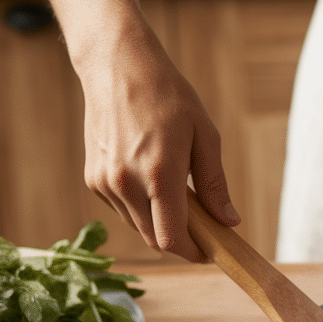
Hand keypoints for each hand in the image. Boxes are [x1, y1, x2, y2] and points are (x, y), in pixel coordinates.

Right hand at [77, 27, 238, 261]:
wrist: (117, 67)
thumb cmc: (168, 96)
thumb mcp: (205, 136)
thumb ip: (214, 184)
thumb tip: (229, 221)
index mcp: (158, 174)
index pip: (171, 238)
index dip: (193, 254)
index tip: (209, 251)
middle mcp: (126, 183)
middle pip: (154, 239)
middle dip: (181, 242)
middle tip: (202, 229)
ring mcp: (104, 183)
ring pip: (138, 227)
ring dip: (160, 225)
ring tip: (179, 197)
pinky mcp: (93, 179)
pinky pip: (123, 210)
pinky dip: (142, 209)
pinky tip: (152, 181)